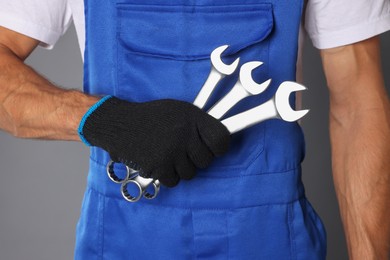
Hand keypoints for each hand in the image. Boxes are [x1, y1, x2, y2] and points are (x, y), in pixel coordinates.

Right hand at [78, 96, 229, 186]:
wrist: (119, 124)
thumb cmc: (150, 117)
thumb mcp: (178, 110)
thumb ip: (198, 124)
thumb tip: (218, 141)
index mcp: (192, 117)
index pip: (221, 139)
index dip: (218, 147)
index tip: (212, 149)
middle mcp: (184, 133)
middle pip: (205, 161)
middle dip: (195, 159)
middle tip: (182, 150)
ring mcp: (171, 151)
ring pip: (190, 174)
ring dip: (179, 168)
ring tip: (166, 154)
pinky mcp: (159, 166)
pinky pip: (173, 181)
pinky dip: (166, 175)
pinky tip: (157, 161)